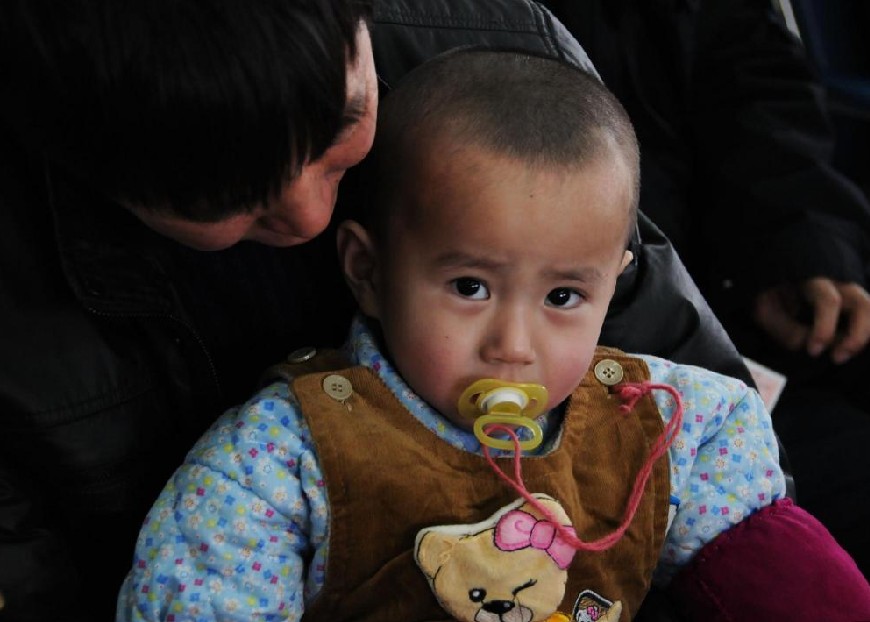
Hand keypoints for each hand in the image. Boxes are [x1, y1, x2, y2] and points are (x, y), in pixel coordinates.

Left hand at [753, 278, 869, 363]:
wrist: (775, 285)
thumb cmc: (771, 297)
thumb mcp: (766, 310)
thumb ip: (784, 327)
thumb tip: (806, 342)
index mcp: (813, 280)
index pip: (829, 301)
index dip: (825, 329)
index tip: (813, 351)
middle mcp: (839, 283)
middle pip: (864, 304)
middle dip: (856, 336)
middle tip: (837, 358)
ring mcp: (850, 294)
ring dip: (863, 338)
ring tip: (841, 356)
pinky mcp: (854, 307)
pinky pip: (868, 320)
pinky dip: (864, 336)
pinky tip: (847, 350)